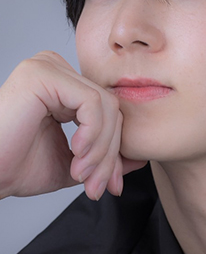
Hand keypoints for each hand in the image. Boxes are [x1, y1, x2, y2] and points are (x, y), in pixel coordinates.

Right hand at [0, 51, 145, 199]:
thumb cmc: (16, 167)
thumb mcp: (76, 164)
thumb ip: (107, 157)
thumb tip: (141, 157)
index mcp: (62, 86)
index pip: (109, 112)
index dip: (114, 150)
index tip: (110, 185)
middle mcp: (56, 70)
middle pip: (111, 108)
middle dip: (110, 154)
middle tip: (99, 186)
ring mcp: (48, 67)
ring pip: (106, 106)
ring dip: (101, 149)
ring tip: (82, 174)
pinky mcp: (43, 74)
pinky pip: (91, 102)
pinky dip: (92, 133)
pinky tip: (75, 152)